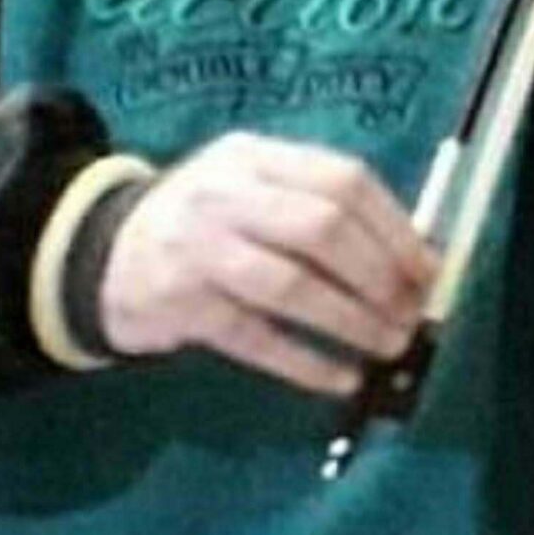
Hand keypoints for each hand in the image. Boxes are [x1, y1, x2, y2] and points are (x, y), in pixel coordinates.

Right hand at [97, 130, 435, 395]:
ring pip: (289, 285)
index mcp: (253, 155)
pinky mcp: (182, 307)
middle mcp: (224, 194)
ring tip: (388, 345)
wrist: (104, 256)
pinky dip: (305, 362)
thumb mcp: (251, 188)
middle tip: (412, 314)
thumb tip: (413, 259)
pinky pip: (255, 339)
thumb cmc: (204, 222)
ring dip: (350, 320)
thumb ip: (318, 207)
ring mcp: (198, 250)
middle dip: (379, 276)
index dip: (395, 228)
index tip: (429, 269)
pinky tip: (341, 379)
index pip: (341, 179)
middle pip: (320, 228)